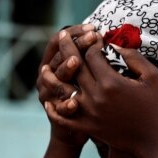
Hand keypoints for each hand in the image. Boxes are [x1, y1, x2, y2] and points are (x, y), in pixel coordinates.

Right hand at [37, 26, 94, 148]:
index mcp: (54, 62)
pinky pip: (58, 109)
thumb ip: (93, 58)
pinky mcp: (54, 113)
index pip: (58, 40)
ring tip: (76, 62)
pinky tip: (75, 102)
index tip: (94, 28)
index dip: (75, 32)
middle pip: (58, 56)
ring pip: (53, 79)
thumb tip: (112, 41)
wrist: (74, 129)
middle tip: (93, 36)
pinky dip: (65, 105)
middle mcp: (46, 75)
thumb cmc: (86, 95)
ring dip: (65, 69)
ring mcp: (48, 94)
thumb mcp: (87, 73)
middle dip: (76, 45)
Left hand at [47, 37, 157, 157]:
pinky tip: (49, 102)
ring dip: (52, 78)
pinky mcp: (88, 128)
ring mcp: (89, 114)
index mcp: (111, 83)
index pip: (92, 56)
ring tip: (44, 68)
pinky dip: (55, 111)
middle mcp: (96, 97)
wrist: (155, 145)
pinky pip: (65, 118)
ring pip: (64, 91)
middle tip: (62, 35)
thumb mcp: (152, 78)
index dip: (91, 42)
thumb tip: (116, 45)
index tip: (93, 35)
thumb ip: (134, 58)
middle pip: (75, 67)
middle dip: (68, 48)